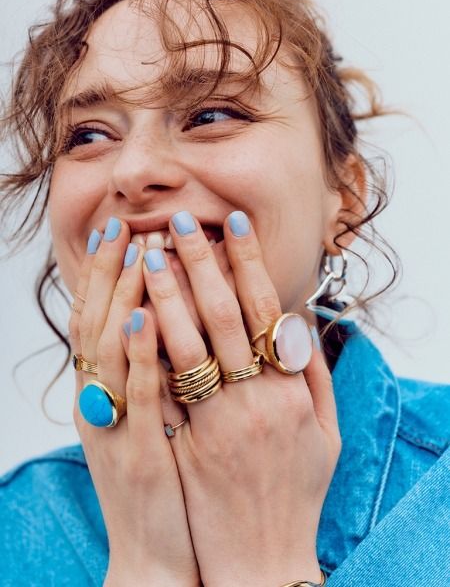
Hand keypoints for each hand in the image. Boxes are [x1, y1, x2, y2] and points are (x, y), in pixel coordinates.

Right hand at [69, 219, 198, 586]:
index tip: (126, 232)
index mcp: (107, 393)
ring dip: (126, 297)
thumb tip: (172, 326)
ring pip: (113, 350)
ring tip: (140, 251)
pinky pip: (138, 393)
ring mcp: (116, 426)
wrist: (157, 556)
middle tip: (128, 225)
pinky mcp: (139, 450)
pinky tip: (147, 316)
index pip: (102, 320)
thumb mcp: (150, 425)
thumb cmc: (164, 484)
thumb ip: (157, 375)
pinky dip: (138, 353)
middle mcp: (101, 402)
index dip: (111, 275)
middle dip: (115, 272)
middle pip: (101, 323)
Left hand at [142, 211, 340, 586]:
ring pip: (185, 343)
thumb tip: (298, 319)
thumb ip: (314, 374)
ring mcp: (218, 421)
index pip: (265, 309)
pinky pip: (164, 385)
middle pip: (221, 315)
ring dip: (164, 293)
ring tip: (147, 253)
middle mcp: (256, 399)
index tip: (231, 222)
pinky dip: (149, 344)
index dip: (248, 261)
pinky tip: (133, 310)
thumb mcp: (325, 432)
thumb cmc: (297, 490)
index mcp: (293, 391)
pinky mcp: (186, 442)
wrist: (261, 558)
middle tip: (179, 221)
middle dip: (199, 261)